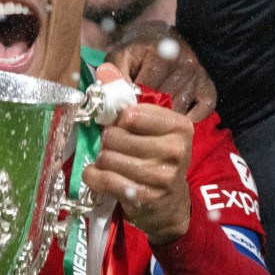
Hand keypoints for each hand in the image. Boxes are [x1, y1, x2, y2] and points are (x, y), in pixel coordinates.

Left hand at [82, 103, 192, 245]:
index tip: (122, 127)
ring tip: (110, 162)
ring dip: (102, 160)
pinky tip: (97, 175)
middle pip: (116, 136)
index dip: (118, 120)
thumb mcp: (152, 126)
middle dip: (108, 141)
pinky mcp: (145, 197)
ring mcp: (162, 176)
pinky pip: (106, 180)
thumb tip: (105, 71)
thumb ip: (127, 96)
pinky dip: (94, 176)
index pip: (131, 114)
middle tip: (114, 147)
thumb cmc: (157, 158)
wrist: (170, 203)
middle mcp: (176, 150)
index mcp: (180, 126)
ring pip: (108, 158)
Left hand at [104, 21, 216, 121]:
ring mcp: (199, 77)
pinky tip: (171, 119)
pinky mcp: (209, 89)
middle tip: (133, 121)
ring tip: (150, 122)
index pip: (146, 93)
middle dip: (147, 117)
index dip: (131, 107)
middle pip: (164, 105)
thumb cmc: (138, 51)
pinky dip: (186, 120)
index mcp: (163, 55)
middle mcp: (186, 64)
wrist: (162, 38)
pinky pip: (200, 114)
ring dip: (164, 122)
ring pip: (180, 113)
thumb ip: (115, 77)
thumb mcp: (120, 57)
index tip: (121, 114)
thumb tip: (112, 100)